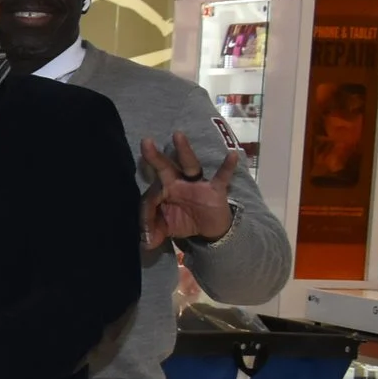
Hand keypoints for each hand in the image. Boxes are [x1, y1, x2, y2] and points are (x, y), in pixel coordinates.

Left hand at [140, 133, 238, 248]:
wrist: (208, 231)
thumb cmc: (183, 222)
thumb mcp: (165, 230)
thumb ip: (153, 234)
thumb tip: (144, 243)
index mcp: (163, 191)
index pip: (152, 195)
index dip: (148, 211)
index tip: (147, 230)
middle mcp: (178, 183)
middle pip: (164, 167)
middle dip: (154, 156)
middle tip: (145, 142)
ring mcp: (197, 184)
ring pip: (189, 165)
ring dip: (184, 151)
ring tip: (177, 135)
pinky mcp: (215, 189)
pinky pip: (222, 177)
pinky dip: (227, 166)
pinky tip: (233, 155)